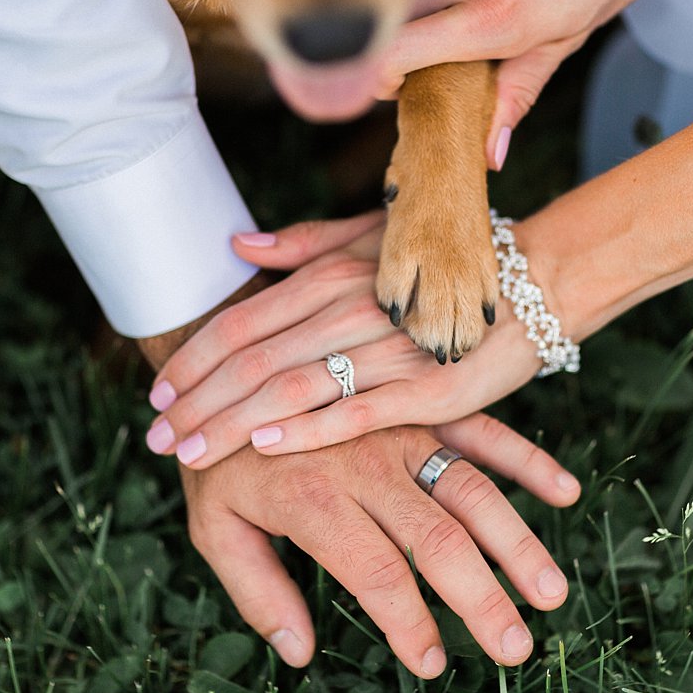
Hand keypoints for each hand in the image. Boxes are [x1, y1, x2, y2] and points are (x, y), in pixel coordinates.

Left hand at [145, 212, 551, 467]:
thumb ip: (302, 244)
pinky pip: (357, 412)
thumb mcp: (371, 237)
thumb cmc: (444, 260)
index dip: (193, 359)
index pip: (242, 322)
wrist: (536, 282)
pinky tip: (266, 448)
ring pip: (293, 388)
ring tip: (191, 454)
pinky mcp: (428, 389)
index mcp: (330, 274)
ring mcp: (389, 349)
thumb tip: (236, 245)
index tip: (158, 393)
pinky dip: (309, 430)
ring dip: (234, 423)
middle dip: (198, 402)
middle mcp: (351, 307)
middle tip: (157, 437)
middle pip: (253, 361)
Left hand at [181, 414, 580, 675]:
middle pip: (436, 539)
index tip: (433, 665)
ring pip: (471, 489)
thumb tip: (299, 652)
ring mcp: (400, 431)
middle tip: (515, 649)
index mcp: (314, 499)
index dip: (409, 625)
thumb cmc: (220, 460)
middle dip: (481, 599)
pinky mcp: (419, 408)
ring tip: (551, 592)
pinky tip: (564, 492)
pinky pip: (482, 432)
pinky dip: (526, 461)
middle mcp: (367, 464)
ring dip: (517, 542)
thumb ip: (257, 591)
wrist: (228, 364)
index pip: (375, 574)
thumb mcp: (214, 528)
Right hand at [380, 0, 690, 167]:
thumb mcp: (580, 29)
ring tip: (443, 11)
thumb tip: (491, 150)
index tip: (395, 87)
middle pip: (390, 21)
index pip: (394, 55)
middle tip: (421, 55)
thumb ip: (523, 86)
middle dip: (392, 44)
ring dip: (410, 6)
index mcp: (500, 19)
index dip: (379, 79)